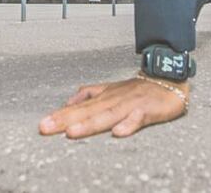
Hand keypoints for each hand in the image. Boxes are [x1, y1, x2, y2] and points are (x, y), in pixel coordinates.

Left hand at [38, 75, 188, 138]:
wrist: (168, 76)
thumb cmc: (138, 88)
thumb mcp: (111, 89)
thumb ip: (90, 94)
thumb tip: (68, 101)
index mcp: (104, 97)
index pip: (78, 108)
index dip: (60, 116)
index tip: (42, 125)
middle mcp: (113, 100)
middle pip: (87, 112)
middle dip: (65, 120)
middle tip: (46, 128)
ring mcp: (130, 104)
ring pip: (107, 115)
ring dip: (89, 124)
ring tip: (73, 132)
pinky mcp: (148, 110)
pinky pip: (138, 118)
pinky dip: (128, 125)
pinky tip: (118, 133)